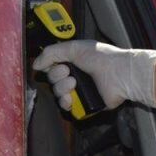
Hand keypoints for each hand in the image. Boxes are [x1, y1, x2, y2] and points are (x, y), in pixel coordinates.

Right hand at [33, 40, 155, 110]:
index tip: (56, 64)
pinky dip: (66, 103)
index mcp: (75, 62)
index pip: (52, 67)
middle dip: (57, 76)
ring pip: (57, 95)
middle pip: (52, 81)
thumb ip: (52, 52)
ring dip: (62, 89)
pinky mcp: (84, 105)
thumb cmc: (102, 58)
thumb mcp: (74, 47)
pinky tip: (72, 97)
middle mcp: (76, 76)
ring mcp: (80, 91)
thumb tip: (36, 64)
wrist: (119, 74)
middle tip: (69, 72)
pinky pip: (66, 108)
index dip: (50, 66)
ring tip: (75, 83)